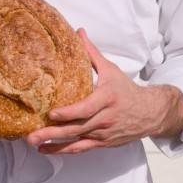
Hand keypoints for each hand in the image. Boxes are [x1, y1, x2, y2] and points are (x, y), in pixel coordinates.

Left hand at [25, 29, 182, 154]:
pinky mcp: (102, 143)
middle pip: (77, 128)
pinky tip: (47, 150)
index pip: (86, 108)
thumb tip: (79, 32)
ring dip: (54, 144)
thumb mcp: (111, 69)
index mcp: (107, 99)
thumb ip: (92, 53)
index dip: (69, 113)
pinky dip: (63, 151)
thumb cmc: (126, 90)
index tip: (52, 113)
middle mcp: (105, 118)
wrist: (149, 113)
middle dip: (53, 132)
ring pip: (76, 141)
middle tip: (32, 134)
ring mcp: (103, 133)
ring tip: (34, 143)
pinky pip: (81, 149)